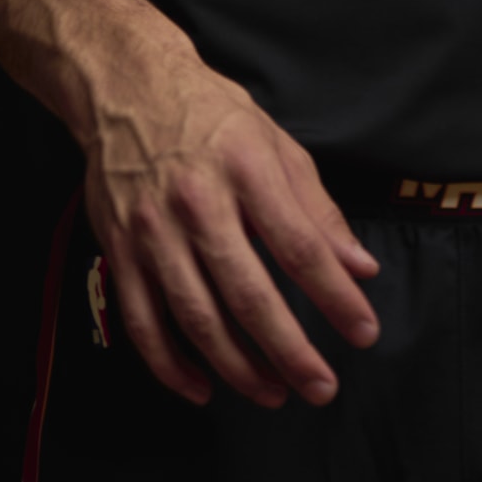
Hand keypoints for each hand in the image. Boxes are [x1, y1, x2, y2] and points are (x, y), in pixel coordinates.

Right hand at [81, 25, 380, 408]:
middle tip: (321, 386)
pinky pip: (143, 322)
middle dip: (290, 351)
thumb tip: (358, 268)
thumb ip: (318, 210)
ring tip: (273, 392)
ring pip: (196, 318)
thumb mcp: (275, 145)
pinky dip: (171, 365)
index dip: (335, 296)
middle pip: (248, 294)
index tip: (363, 332)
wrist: (127, 89)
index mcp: (246, 170)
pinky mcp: (118, 249)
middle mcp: (197, 202)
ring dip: (237, 368)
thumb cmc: (212, 116)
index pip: (300, 246)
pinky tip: (202, 388)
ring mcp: (152, 230)